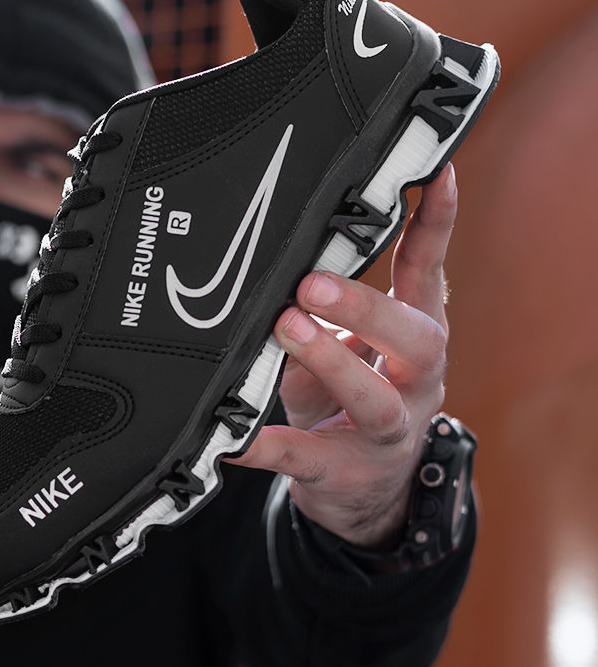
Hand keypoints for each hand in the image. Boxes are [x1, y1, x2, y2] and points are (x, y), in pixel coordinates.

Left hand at [226, 164, 456, 547]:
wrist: (361, 492)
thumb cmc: (347, 401)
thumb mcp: (346, 347)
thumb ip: (321, 311)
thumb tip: (281, 278)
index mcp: (415, 337)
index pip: (428, 274)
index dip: (436, 225)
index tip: (436, 174)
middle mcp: (415, 383)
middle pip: (415, 339)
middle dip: (366, 307)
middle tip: (312, 283)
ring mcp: (388, 434)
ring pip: (374, 402)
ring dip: (331, 363)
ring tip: (287, 333)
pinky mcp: (343, 473)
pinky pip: (301, 458)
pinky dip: (262, 445)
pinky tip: (231, 437)